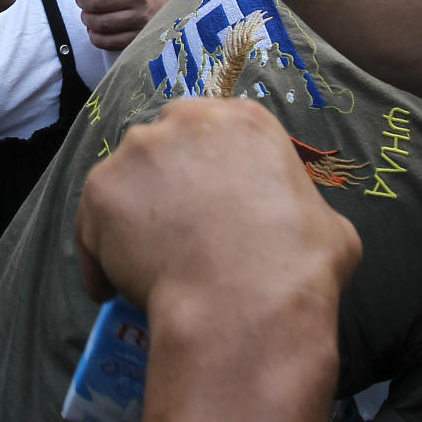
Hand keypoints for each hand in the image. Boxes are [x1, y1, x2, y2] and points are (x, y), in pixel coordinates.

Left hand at [56, 0, 170, 49]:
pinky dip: (94, 36)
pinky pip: (104, 41)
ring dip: (87, 19)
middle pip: (93, 2)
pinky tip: (97, 29)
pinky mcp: (137, 39)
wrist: (169, 7)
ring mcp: (139, 20)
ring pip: (96, 22)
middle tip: (84, 0)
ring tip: (92, 14)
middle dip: (82, 1)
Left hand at [76, 96, 360, 324]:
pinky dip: (97, 257)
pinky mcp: (100, 190)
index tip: (204, 200)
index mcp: (243, 119)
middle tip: (173, 230)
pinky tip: (111, 289)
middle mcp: (184, 120)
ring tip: (140, 264)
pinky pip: (91, 226)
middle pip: (161, 145)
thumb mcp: (330, 226)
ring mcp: (137, 152)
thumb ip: (300, 207)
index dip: (204, 167)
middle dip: (162, 182)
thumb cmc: (298, 267)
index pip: (209, 128)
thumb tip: (300, 226)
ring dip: (127, 216)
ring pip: (122, 182)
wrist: (245, 302)